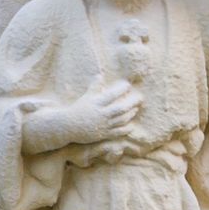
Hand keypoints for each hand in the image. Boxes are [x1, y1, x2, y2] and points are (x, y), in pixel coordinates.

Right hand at [24, 79, 141, 156]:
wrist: (68, 126)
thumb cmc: (78, 109)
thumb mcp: (86, 97)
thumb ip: (94, 87)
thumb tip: (100, 75)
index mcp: (96, 103)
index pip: (112, 95)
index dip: (121, 90)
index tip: (128, 86)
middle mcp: (101, 114)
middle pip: (121, 108)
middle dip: (132, 102)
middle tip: (140, 98)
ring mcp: (103, 125)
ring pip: (121, 120)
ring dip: (130, 114)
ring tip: (136, 109)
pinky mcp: (103, 134)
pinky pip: (117, 132)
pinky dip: (125, 129)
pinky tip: (131, 125)